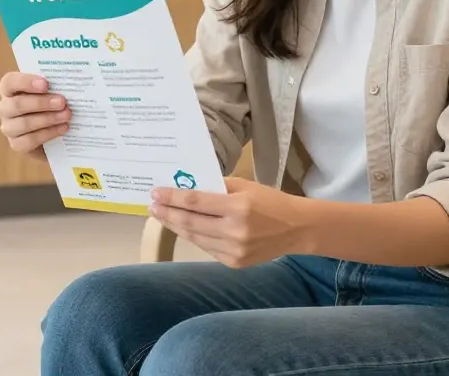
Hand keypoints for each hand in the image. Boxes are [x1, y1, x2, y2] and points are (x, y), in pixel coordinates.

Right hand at [0, 72, 70, 157]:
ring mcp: (8, 127)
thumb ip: (53, 85)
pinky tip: (62, 128)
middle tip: (62, 102)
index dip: (26, 82)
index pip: (10, 82)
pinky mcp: (17, 144)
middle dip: (41, 103)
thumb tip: (68, 81)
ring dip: (48, 119)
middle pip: (17, 104)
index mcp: (9, 89)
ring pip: (24, 123)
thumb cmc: (49, 104)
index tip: (45, 84)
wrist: (52, 135)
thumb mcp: (50, 91)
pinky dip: (48, 133)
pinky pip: (30, 140)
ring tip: (66, 115)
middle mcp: (4, 108)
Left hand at [148, 177, 308, 268]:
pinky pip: (207, 248)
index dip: (172, 198)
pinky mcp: (234, 263)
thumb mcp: (244, 186)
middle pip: (191, 222)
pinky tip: (182, 227)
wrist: (296, 228)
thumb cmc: (269, 200)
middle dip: (167, 214)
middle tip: (152, 206)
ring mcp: (234, 251)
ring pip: (195, 238)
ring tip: (162, 216)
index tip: (155, 193)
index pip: (196, 203)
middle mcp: (235, 232)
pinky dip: (193, 236)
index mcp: (238, 207)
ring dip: (175, 226)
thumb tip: (184, 187)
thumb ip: (216, 187)